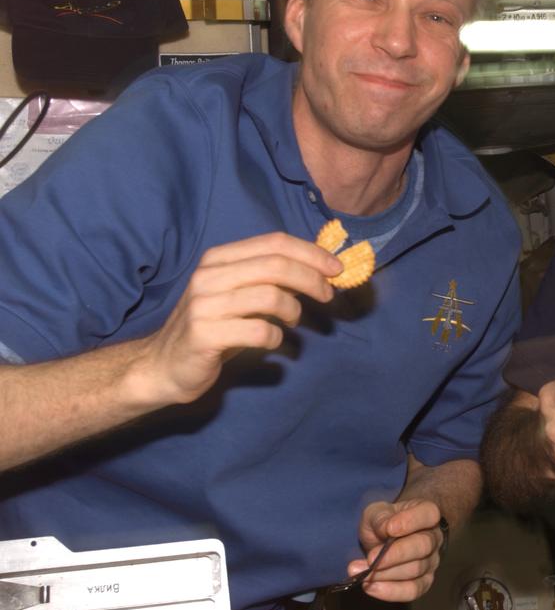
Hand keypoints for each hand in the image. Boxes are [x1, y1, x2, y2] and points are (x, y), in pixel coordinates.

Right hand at [133, 232, 341, 407]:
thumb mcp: (240, 296)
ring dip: (293, 310)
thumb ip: (271, 280)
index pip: (274, 243)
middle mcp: (208, 276)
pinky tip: (272, 342)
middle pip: (276, 266)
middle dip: (312, 279)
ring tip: (293, 321)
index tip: (336, 269)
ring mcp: (204, 305)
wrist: (163, 366)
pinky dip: (275, 337)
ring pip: (270, 296)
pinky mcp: (204, 335)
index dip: (311, 253)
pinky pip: (258, 331)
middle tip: (328, 295)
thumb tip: (320, 269)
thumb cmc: (213, 328)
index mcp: (219, 259)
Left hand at [351, 498, 448, 601]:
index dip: (411, 521)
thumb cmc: (383, 522)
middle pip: (423, 546)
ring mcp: (431, 561)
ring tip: (361, 573)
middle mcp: (434, 537)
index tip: (389, 529)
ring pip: (415, 570)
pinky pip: (413, 590)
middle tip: (371, 559)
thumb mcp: (376, 512)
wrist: (384, 540)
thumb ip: (380, 517)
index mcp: (427, 513)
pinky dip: (391, 591)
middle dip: (396, 554)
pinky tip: (371, 587)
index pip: (430, 514)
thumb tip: (386, 529)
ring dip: (385, 574)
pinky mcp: (424, 582)